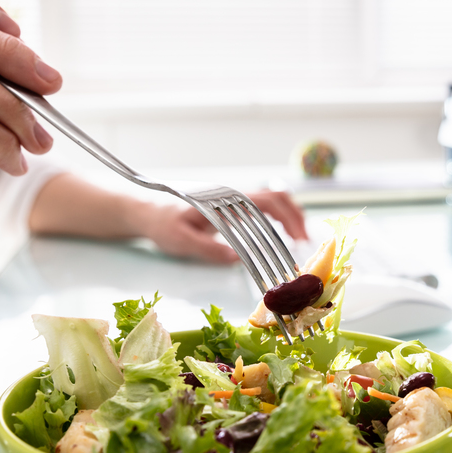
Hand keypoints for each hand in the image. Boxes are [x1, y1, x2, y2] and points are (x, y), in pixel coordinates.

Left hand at [142, 191, 308, 263]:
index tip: (297, 238)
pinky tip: (281, 234)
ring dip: (289, 216)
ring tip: (298, 239)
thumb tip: (236, 258)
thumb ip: (207, 248)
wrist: (148, 211)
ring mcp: (232, 198)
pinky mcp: (231, 206)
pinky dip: (278, 218)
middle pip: (275, 196)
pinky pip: (261, 207)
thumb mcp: (180, 240)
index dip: (286, 217)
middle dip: (295, 217)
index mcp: (223, 199)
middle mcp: (231, 194)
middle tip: (304, 242)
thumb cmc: (163, 224)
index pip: (264, 201)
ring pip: (272, 199)